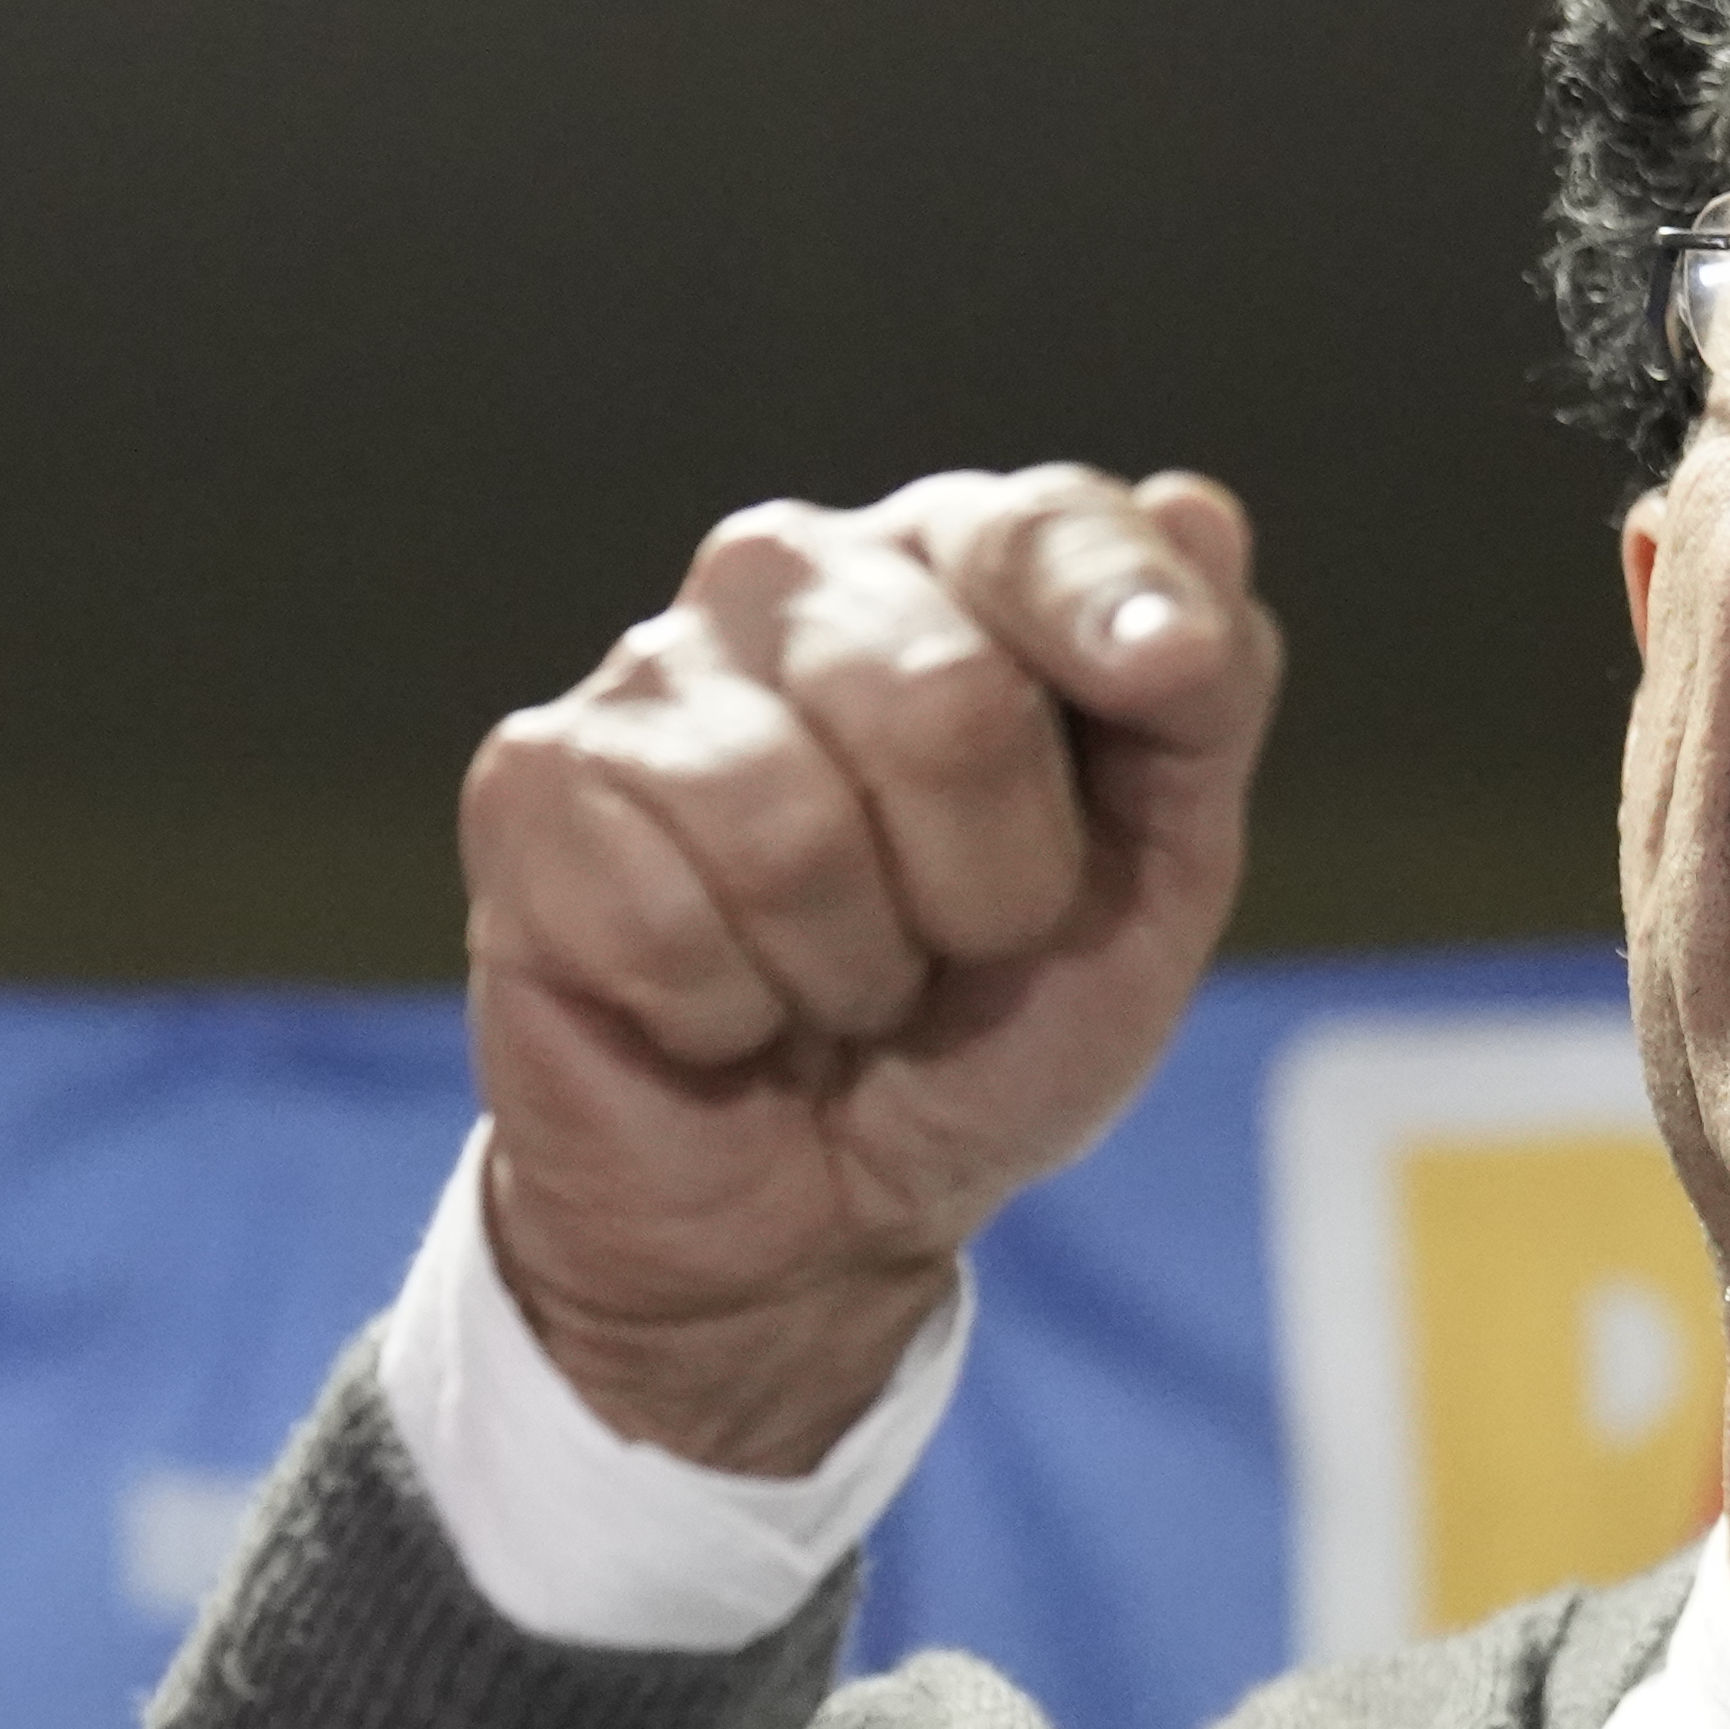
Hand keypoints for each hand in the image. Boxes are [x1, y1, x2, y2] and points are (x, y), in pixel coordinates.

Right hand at [459, 464, 1280, 1468]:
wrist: (814, 1215)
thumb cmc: (978, 1031)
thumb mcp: (1151, 888)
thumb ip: (1197, 704)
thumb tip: (1195, 513)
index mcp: (947, 565)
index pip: (1040, 529)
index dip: (1112, 610)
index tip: (1163, 676)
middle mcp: (788, 577)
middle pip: (946, 702)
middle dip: (988, 890)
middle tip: (949, 945)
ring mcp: (646, 672)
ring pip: (795, 829)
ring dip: (850, 971)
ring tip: (831, 984)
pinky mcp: (532, 787)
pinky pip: (667, 921)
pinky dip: (726, 1016)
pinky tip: (717, 1009)